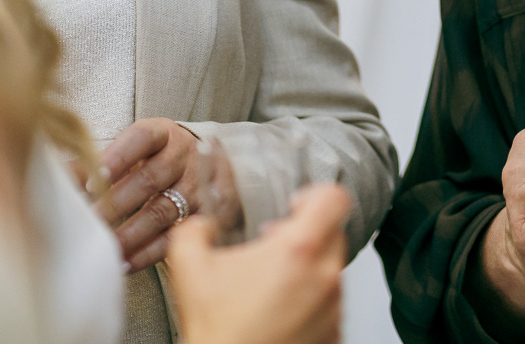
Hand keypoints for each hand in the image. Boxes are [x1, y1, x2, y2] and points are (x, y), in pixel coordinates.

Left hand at [96, 118, 237, 271]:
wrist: (204, 161)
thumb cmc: (154, 155)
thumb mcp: (132, 147)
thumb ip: (95, 160)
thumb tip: (56, 178)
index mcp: (163, 133)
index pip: (142, 138)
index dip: (118, 157)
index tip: (92, 181)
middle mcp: (184, 157)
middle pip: (152, 178)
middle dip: (117, 202)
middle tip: (90, 221)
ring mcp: (198, 186)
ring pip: (164, 211)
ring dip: (131, 233)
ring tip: (104, 246)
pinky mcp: (205, 214)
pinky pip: (176, 237)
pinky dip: (149, 253)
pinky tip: (124, 262)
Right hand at [167, 183, 349, 343]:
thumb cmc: (216, 333)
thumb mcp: (189, 269)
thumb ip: (194, 230)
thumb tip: (203, 222)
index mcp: (299, 251)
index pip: (335, 199)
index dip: (315, 194)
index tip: (295, 205)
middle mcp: (325, 278)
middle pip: (334, 233)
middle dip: (305, 234)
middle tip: (273, 247)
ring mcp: (334, 309)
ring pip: (331, 270)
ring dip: (307, 270)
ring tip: (271, 286)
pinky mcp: (335, 334)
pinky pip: (330, 305)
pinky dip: (310, 302)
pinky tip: (280, 312)